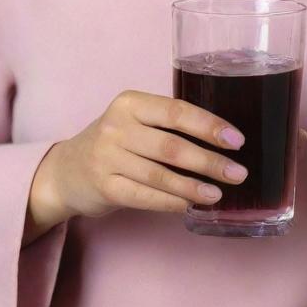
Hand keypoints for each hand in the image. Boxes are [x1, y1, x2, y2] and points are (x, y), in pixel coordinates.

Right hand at [28, 89, 306, 225]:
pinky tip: (190, 205)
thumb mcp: (137, 120)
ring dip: (195, 186)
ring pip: (161, 175)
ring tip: (219, 193)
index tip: (238, 140)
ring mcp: (107, 158)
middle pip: (172, 146)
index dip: (209, 126)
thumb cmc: (118, 141)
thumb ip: (171, 123)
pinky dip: (171, 201)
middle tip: (239, 173)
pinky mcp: (104, 187)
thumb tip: (228, 134)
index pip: (177, 111)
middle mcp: (117, 127)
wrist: (67, 170)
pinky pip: (145, 196)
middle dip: (210, 161)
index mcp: (131, 102)